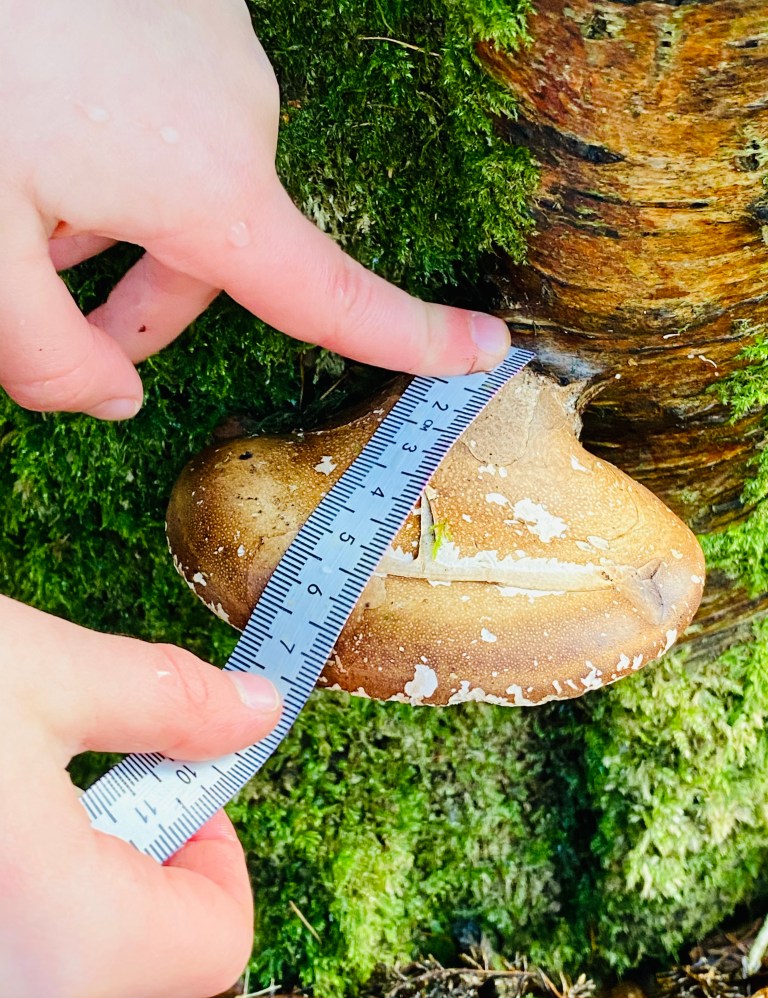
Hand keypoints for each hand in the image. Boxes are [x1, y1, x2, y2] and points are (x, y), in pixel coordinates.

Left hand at [0, 0, 510, 420]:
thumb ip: (43, 350)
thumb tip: (112, 400)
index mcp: (209, 185)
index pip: (329, 295)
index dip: (410, 337)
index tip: (480, 348)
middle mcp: (238, 113)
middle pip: (224, 255)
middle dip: (147, 304)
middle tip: (56, 324)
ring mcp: (215, 49)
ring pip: (189, 184)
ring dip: (123, 223)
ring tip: (24, 214)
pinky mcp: (185, 12)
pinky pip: (173, 115)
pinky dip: (120, 150)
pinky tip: (45, 137)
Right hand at [0, 595, 282, 997]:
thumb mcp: (36, 673)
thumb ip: (163, 696)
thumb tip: (255, 710)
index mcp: (64, 936)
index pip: (218, 943)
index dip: (223, 856)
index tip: (185, 788)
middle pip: (149, 979)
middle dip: (152, 890)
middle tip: (108, 804)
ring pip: (81, 989)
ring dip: (90, 915)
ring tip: (40, 827)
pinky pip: (26, 977)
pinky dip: (37, 926)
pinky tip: (5, 851)